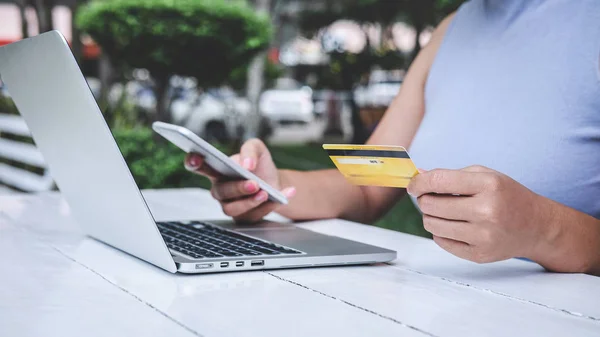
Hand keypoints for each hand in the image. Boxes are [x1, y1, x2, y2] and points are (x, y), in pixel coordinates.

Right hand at [184, 139, 295, 221]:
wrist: (276, 182)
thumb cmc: (259, 166)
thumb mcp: (257, 148)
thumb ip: (250, 149)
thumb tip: (246, 164)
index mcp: (217, 170)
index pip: (198, 166)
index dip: (192, 162)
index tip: (196, 159)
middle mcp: (220, 189)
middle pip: (220, 191)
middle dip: (237, 188)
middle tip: (254, 183)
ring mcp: (230, 205)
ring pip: (232, 209)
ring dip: (250, 201)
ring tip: (265, 193)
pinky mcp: (244, 217)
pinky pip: (253, 216)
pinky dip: (269, 206)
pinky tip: (283, 195)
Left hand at [407, 165, 551, 263]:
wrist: (536, 226)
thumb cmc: (507, 196)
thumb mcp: (485, 176)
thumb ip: (451, 175)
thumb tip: (418, 175)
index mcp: (488, 185)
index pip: (439, 181)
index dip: (419, 183)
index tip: (413, 185)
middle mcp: (487, 211)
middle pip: (431, 205)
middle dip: (425, 200)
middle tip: (432, 198)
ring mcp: (484, 235)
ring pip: (432, 225)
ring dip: (430, 217)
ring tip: (443, 212)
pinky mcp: (480, 254)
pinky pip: (442, 242)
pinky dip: (440, 233)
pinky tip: (453, 226)